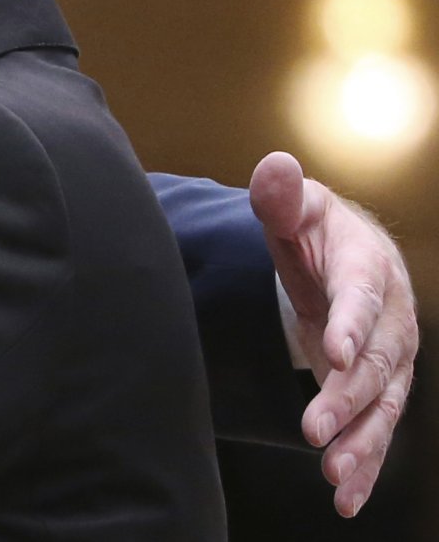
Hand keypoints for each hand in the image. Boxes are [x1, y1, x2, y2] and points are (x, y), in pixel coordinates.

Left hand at [248, 151, 417, 517]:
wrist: (345, 257)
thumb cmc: (313, 231)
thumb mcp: (294, 210)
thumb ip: (279, 197)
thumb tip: (273, 166)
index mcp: (367, 268)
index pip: (360, 297)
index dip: (349, 323)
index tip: (332, 350)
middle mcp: (390, 319)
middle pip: (373, 363)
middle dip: (346, 398)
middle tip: (313, 429)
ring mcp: (389, 358)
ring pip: (382, 406)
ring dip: (361, 442)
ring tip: (334, 475)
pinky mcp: (378, 388)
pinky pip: (376, 429)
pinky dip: (365, 464)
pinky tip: (346, 498)